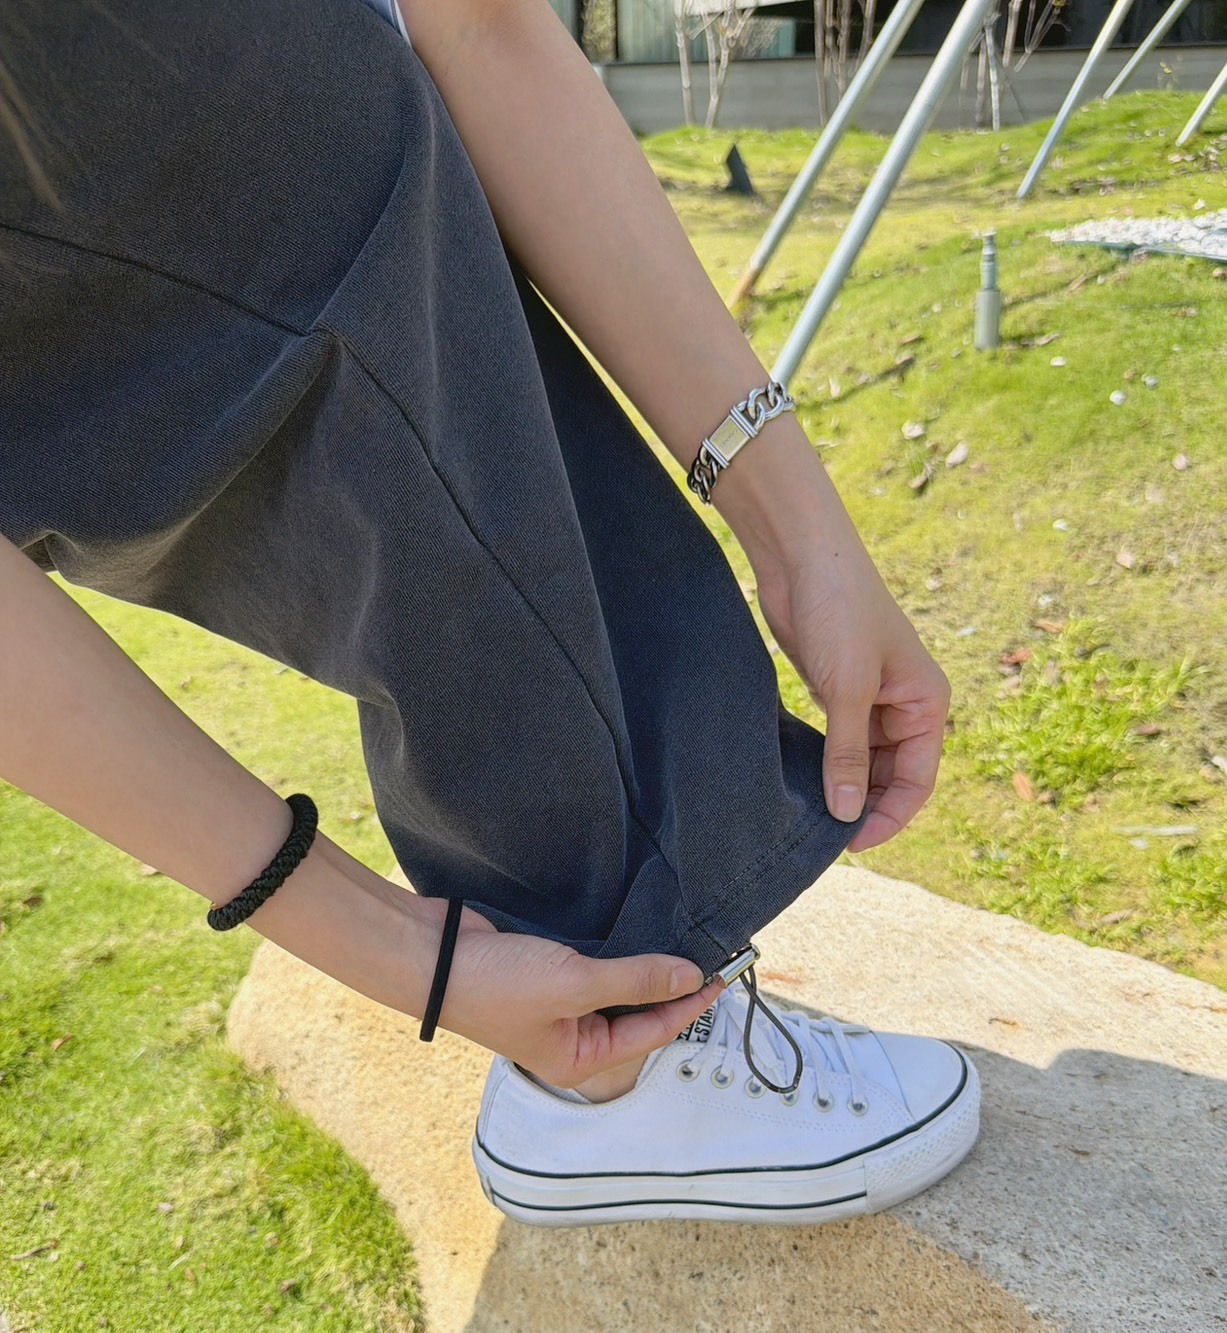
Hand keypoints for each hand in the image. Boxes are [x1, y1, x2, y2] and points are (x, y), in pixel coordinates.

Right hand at [414, 898, 722, 1086]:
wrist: (432, 954)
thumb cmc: (498, 984)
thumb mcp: (575, 983)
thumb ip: (635, 979)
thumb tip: (690, 977)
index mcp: (579, 1059)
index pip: (652, 1034)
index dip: (689, 1004)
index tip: (721, 975)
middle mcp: (571, 1037)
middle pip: (636, 1014)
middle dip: (669, 986)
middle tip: (707, 952)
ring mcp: (557, 1004)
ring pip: (616, 988)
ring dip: (643, 966)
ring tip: (679, 939)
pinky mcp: (545, 971)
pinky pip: (593, 966)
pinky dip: (615, 951)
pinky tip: (634, 930)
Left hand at [749, 504, 949, 853]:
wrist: (803, 557)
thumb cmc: (839, 611)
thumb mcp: (847, 688)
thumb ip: (848, 753)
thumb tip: (847, 813)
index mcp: (926, 703)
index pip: (918, 781)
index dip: (890, 816)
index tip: (852, 843)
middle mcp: (905, 705)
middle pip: (892, 777)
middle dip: (865, 805)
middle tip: (825, 836)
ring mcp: (871, 699)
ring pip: (864, 762)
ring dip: (843, 786)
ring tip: (810, 814)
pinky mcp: (838, 690)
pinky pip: (840, 741)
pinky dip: (826, 763)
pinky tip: (802, 782)